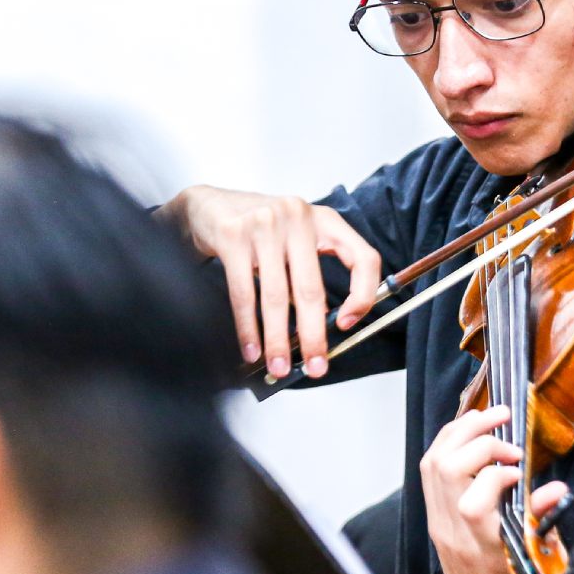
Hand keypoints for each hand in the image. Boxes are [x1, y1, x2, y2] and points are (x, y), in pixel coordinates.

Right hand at [157, 184, 380, 378]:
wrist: (209, 206)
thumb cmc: (259, 229)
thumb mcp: (295, 240)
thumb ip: (310, 273)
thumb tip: (319, 325)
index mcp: (325, 220)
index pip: (363, 258)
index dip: (364, 294)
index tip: (348, 324)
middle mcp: (298, 217)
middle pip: (311, 288)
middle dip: (313, 336)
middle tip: (315, 367)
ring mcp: (264, 224)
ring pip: (276, 296)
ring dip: (277, 339)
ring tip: (277, 366)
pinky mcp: (233, 236)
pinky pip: (244, 293)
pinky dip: (248, 328)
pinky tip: (251, 348)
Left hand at [420, 405, 570, 573]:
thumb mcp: (539, 559)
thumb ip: (543, 521)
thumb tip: (557, 488)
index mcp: (482, 548)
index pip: (472, 503)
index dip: (495, 474)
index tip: (520, 468)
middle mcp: (453, 533)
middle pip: (446, 471)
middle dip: (478, 438)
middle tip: (507, 427)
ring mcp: (438, 522)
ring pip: (432, 463)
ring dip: (461, 431)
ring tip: (491, 416)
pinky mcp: (433, 514)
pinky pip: (429, 468)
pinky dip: (449, 441)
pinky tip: (472, 429)